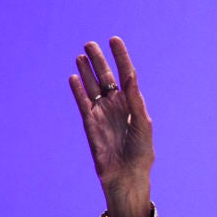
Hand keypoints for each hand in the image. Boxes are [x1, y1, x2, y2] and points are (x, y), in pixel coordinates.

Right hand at [69, 37, 154, 216]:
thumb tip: (130, 76)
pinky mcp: (90, 125)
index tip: (114, 40)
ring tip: (80, 55)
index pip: (127, 75)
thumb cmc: (141, 152)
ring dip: (87, 72)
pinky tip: (73, 77)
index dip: (121, 57)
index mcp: (133, 104)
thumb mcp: (142, 124)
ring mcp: (102, 114)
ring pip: (92, 88)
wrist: (127, 177)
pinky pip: (83, 104)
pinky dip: (78, 91)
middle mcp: (117, 106)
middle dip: (99, 61)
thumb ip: (135, 100)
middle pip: (106, 78)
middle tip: (90, 44)